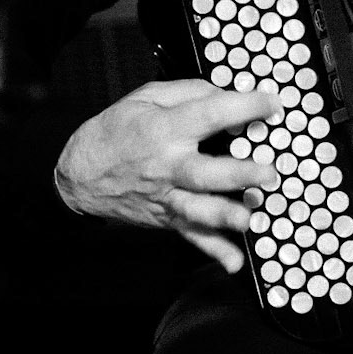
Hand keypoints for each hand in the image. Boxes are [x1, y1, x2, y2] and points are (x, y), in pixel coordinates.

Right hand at [54, 79, 283, 272]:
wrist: (80, 175)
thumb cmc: (115, 132)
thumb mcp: (145, 98)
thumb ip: (188, 92)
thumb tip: (225, 92)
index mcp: (164, 131)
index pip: (208, 116)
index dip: (243, 107)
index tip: (272, 103)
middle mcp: (168, 167)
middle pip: (206, 173)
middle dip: (240, 174)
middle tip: (269, 172)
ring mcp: (168, 197)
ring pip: (200, 210)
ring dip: (228, 215)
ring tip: (252, 215)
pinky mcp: (168, 218)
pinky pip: (193, 236)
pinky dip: (214, 251)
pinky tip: (235, 262)